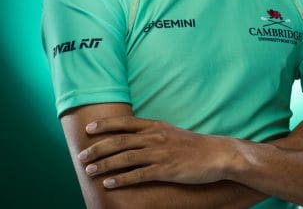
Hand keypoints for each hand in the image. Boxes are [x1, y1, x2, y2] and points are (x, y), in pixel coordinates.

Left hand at [77, 116, 235, 188]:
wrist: (215, 154)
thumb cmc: (192, 145)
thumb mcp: (170, 132)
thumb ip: (151, 133)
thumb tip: (132, 137)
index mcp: (155, 126)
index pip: (125, 123)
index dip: (105, 125)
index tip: (89, 129)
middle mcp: (154, 137)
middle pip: (119, 141)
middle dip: (98, 148)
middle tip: (81, 155)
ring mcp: (160, 153)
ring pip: (125, 158)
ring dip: (104, 164)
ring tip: (89, 171)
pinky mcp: (165, 170)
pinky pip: (138, 175)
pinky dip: (122, 180)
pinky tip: (109, 184)